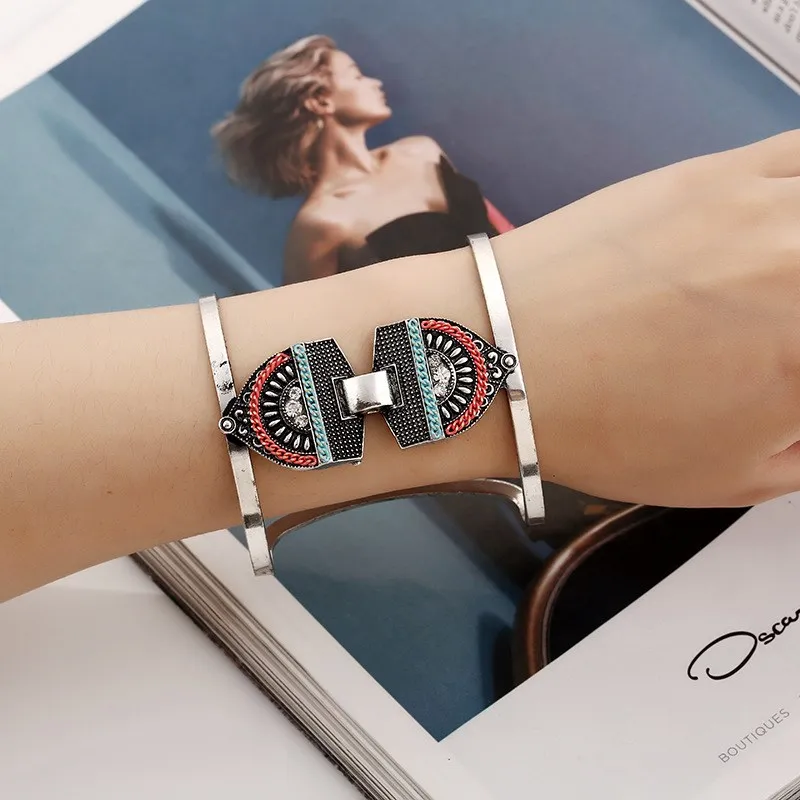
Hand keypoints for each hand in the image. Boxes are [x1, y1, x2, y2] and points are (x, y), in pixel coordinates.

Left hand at [495, 130, 799, 507]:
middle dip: (798, 325)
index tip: (796, 378)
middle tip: (778, 336)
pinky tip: (782, 224)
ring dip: (799, 254)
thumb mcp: (737, 476)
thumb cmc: (606, 430)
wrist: (504, 355)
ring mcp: (774, 212)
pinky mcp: (722, 170)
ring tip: (773, 285)